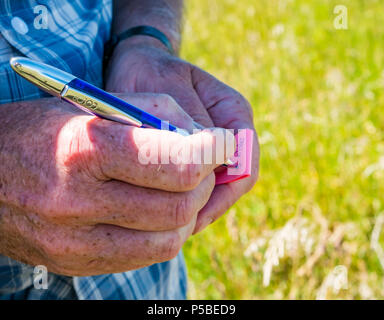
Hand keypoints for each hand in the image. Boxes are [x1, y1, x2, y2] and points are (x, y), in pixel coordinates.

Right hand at [0, 93, 220, 275]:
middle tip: (203, 165)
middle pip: (179, 206)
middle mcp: (79, 203)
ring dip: (189, 211)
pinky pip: (146, 255)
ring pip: (169, 238)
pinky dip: (166, 232)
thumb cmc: (43, 131)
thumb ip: (154, 114)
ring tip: (181, 189)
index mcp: (85, 150)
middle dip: (204, 183)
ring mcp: (77, 242)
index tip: (222, 143)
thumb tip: (204, 137)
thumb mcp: (92, 106)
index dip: (212, 153)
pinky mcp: (79, 263)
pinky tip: (158, 211)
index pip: (177, 164)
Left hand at [106, 39, 259, 233]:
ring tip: (164, 223)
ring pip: (217, 188)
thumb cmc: (148, 73)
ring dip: (194, 206)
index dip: (222, 193)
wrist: (137, 66)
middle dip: (207, 205)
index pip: (245, 164)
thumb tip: (208, 161)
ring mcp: (215, 144)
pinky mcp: (197, 154)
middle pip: (234, 182)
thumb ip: (190, 121)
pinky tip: (160, 208)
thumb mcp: (165, 89)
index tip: (191, 214)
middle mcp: (230, 131)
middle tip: (174, 227)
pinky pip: (200, 184)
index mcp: (233, 111)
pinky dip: (184, 199)